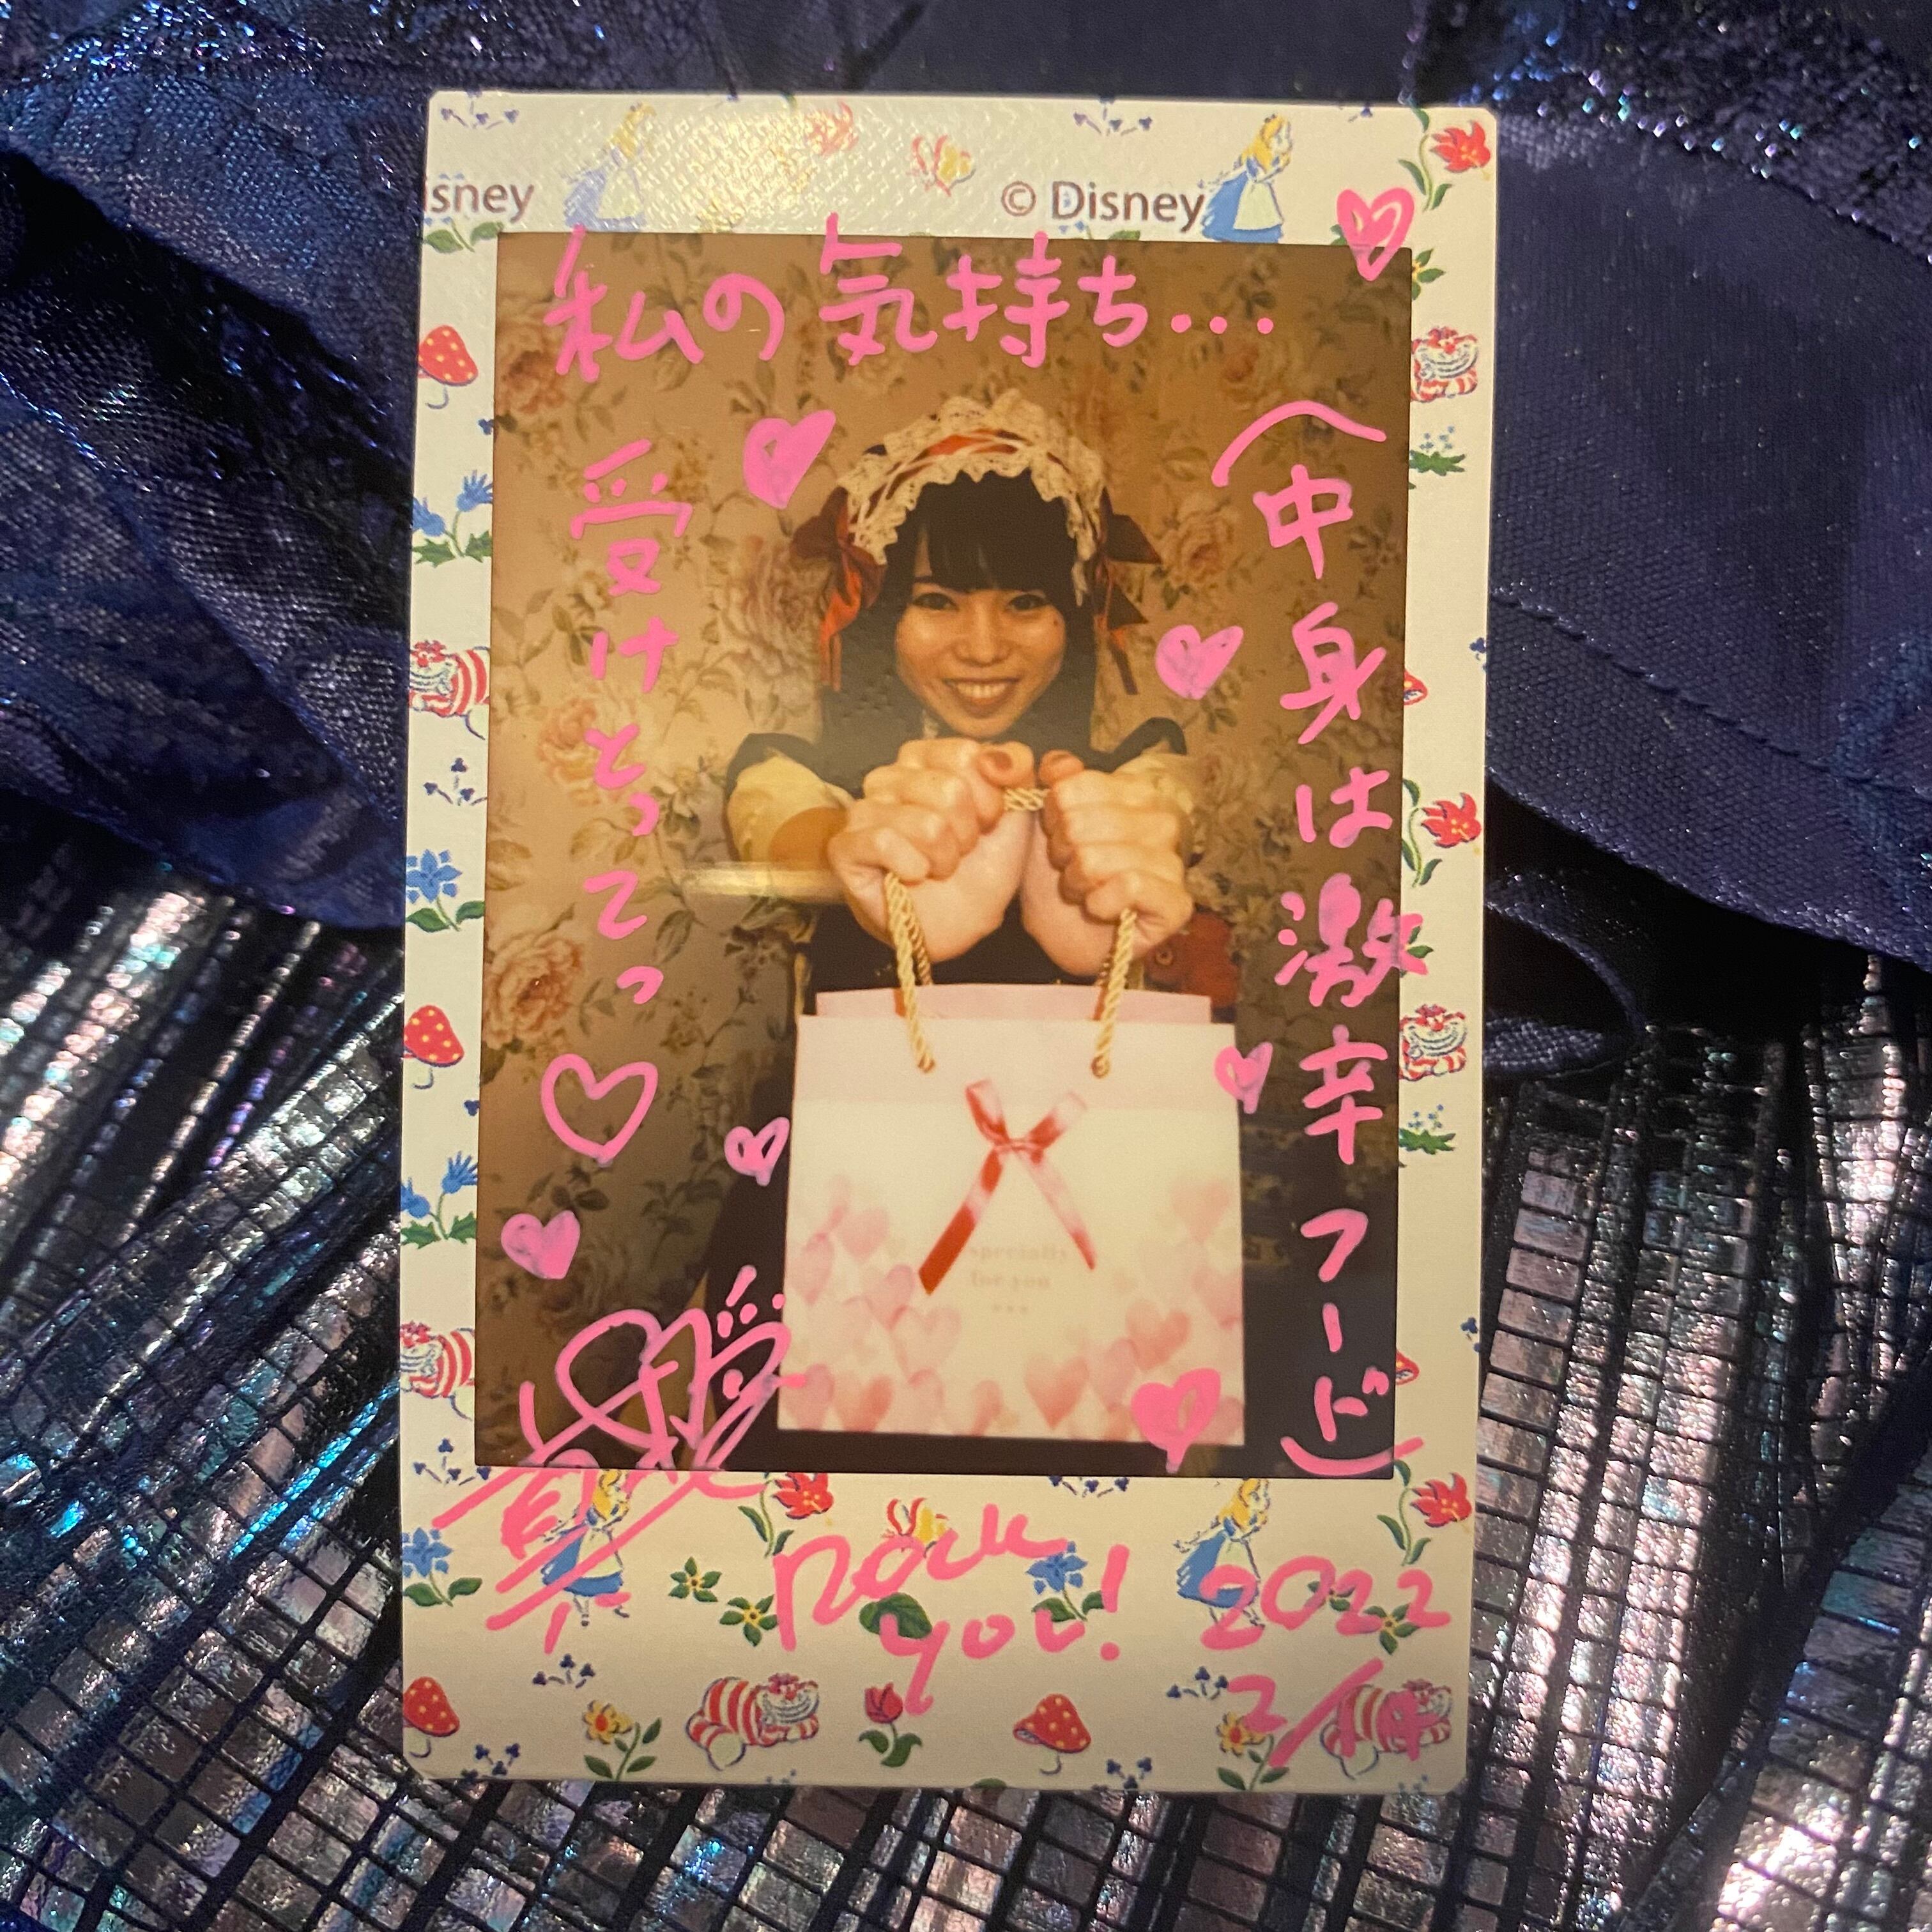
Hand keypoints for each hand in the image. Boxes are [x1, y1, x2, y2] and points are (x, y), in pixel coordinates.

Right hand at [826, 740, 1035, 959]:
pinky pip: (884, 843)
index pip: (964, 754)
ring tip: (938, 866)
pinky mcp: (844, 847)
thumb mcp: (1015, 810)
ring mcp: (862, 810)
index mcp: (924, 758)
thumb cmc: (982, 863)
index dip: (988, 798)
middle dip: (967, 833)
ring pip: (925, 824)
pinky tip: (913, 876)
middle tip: (959, 849)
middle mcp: (888, 777)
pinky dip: (913, 868)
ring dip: (945, 857)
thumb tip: (995, 756)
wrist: (963, 922)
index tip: (986, 821)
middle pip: (948, 790)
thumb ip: (1014, 766)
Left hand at [1021, 751, 1193, 976]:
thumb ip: (1056, 780)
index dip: (1054, 815)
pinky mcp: (1177, 904)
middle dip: (1063, 853)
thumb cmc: (1060, 872)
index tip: (1059, 834)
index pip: (1076, 787)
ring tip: (1082, 890)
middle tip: (1071, 868)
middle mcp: (1163, 821)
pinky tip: (1099, 908)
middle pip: (1081, 825)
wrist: (1062, 931)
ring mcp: (1174, 863)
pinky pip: (1129, 886)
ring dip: (1076, 882)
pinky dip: (1099, 903)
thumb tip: (1060, 765)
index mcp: (1136, 792)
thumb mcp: (1046, 818)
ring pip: (1098, 859)